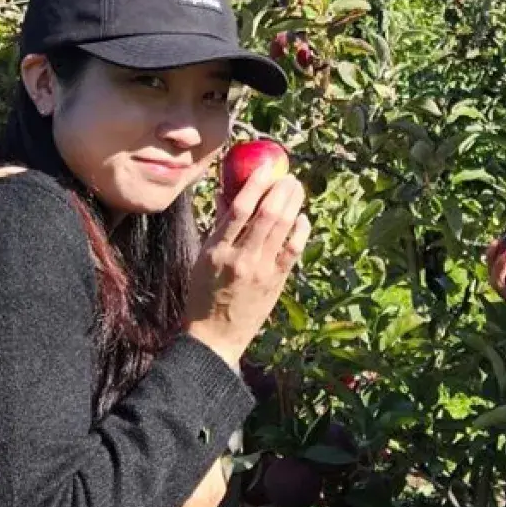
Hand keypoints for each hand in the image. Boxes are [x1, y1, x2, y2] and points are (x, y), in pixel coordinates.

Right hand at [186, 170, 312, 368]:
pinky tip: (303, 217)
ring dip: (293, 204)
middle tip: (288, 176)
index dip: (255, 185)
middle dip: (281, 191)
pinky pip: (294, 250)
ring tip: (296, 188)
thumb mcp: (203, 259)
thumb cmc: (204, 294)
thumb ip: (218, 227)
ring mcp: (262, 271)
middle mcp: (241, 259)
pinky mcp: (277, 282)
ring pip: (283, 229)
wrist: (216, 337)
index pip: (239, 210)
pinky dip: (301, 230)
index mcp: (217, 251)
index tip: (265, 169)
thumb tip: (227, 193)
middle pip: (268, 215)